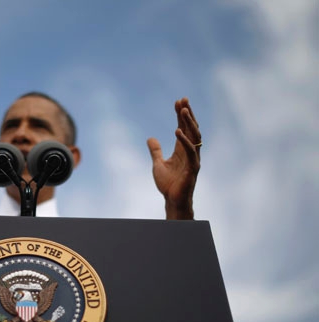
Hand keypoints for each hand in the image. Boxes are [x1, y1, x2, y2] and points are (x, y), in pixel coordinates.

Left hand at [147, 97, 200, 219]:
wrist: (172, 200)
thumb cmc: (168, 184)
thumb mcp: (158, 164)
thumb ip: (155, 151)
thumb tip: (150, 138)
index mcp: (182, 149)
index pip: (183, 128)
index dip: (181, 115)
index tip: (178, 101)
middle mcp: (190, 152)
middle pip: (191, 129)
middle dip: (187, 114)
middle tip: (183, 100)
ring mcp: (193, 159)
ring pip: (194, 137)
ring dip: (189, 123)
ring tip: (183, 110)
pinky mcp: (193, 168)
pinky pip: (191, 152)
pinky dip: (185, 141)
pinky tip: (178, 131)